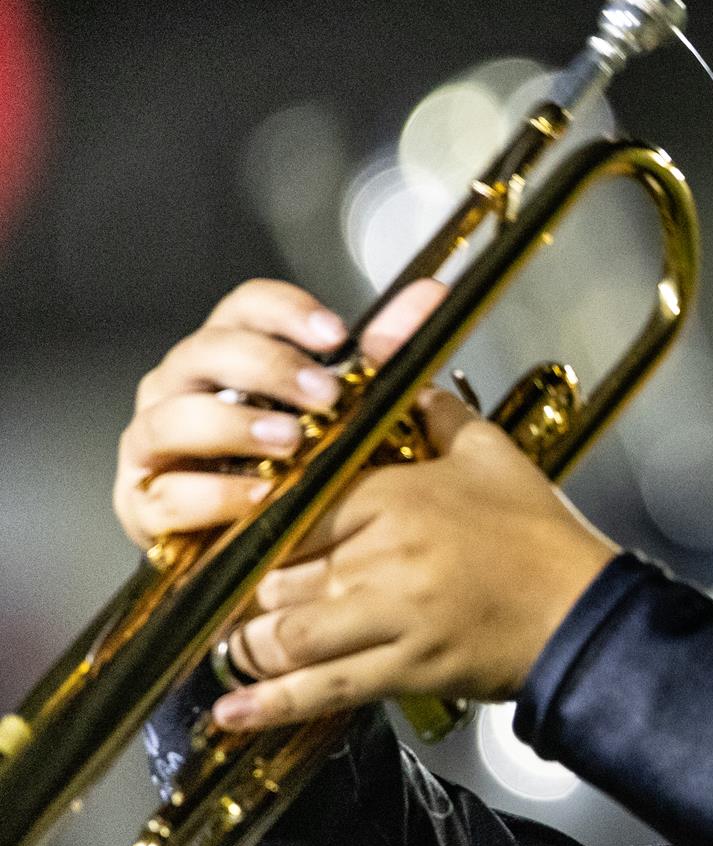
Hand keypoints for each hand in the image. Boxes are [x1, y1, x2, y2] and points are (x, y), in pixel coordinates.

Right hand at [114, 278, 443, 548]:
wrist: (276, 550)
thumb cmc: (307, 464)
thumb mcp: (352, 408)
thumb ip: (385, 350)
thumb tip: (433, 295)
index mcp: (230, 353)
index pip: (244, 306)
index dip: (286, 311)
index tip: (336, 334)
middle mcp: (182, 388)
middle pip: (207, 351)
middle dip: (268, 367)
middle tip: (326, 394)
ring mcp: (155, 444)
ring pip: (174, 418)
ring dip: (234, 427)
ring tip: (291, 442)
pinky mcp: (145, 503)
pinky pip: (170, 494)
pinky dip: (216, 495)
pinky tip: (261, 495)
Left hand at [210, 386, 619, 730]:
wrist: (587, 609)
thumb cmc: (543, 537)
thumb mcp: (494, 457)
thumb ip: (441, 416)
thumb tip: (411, 385)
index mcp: (396, 497)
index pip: (292, 510)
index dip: (258, 530)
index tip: (242, 540)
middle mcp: (383, 555)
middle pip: (274, 575)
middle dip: (247, 593)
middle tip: (232, 599)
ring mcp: (393, 616)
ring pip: (284, 635)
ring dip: (250, 647)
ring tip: (238, 649)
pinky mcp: (406, 668)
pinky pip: (322, 688)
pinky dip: (270, 703)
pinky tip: (231, 710)